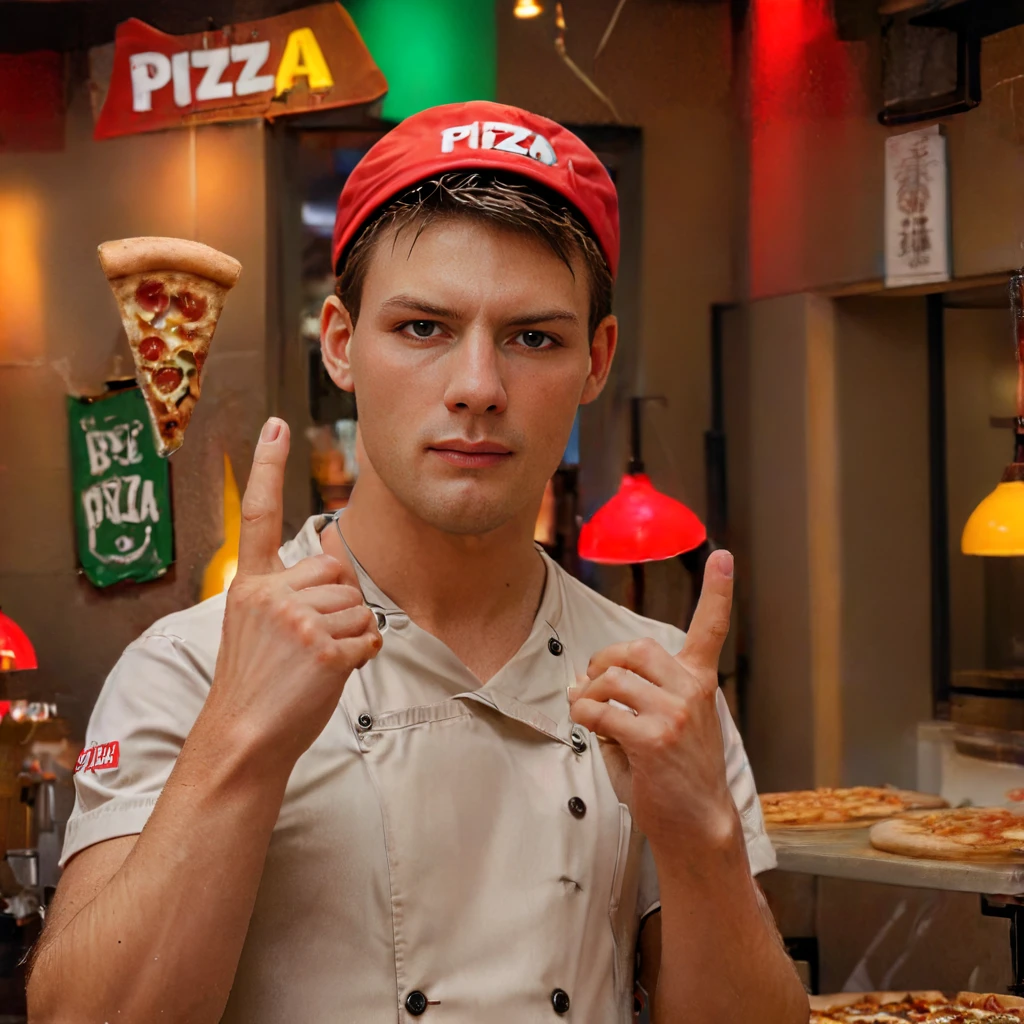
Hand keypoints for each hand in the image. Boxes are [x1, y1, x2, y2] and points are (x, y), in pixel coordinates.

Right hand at [204, 417, 381, 773]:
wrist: (243, 738)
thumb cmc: (257, 685)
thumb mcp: (257, 627)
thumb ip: (291, 593)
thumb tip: (342, 574)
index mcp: (250, 585)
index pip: (257, 515)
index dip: (266, 467)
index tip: (275, 424)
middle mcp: (268, 594)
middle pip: (339, 573)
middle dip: (339, 607)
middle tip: (308, 645)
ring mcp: (295, 620)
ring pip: (359, 606)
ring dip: (351, 635)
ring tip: (313, 663)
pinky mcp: (322, 648)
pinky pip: (370, 638)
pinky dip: (361, 658)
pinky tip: (328, 675)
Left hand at [568, 550, 739, 859]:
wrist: (696, 824)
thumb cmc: (674, 775)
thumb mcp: (661, 726)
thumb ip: (629, 697)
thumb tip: (577, 683)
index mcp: (699, 683)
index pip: (711, 628)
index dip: (719, 590)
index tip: (724, 556)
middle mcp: (692, 691)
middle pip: (635, 648)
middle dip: (602, 660)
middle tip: (589, 683)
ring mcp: (676, 713)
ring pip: (613, 679)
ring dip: (587, 693)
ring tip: (585, 710)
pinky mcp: (654, 738)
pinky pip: (602, 711)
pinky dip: (585, 716)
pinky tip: (589, 727)